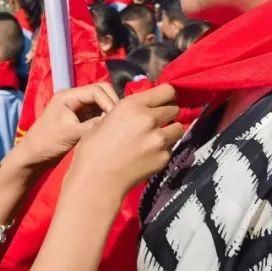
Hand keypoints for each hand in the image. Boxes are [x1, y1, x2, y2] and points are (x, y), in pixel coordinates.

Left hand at [14, 84, 118, 168]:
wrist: (33, 157)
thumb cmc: (46, 143)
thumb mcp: (70, 133)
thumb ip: (93, 125)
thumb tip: (114, 121)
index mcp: (68, 96)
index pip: (97, 90)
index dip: (109, 102)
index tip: (116, 120)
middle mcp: (74, 98)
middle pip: (101, 92)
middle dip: (111, 104)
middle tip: (119, 122)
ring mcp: (77, 108)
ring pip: (101, 103)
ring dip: (109, 112)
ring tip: (115, 127)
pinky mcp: (80, 118)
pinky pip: (98, 113)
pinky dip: (105, 119)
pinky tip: (108, 130)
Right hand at [69, 84, 183, 196]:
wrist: (97, 181)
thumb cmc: (93, 149)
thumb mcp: (106, 119)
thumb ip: (128, 112)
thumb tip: (141, 110)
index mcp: (132, 105)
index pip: (167, 90)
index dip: (166, 95)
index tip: (163, 101)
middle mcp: (149, 119)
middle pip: (174, 109)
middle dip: (167, 114)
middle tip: (156, 123)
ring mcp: (159, 139)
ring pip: (178, 128)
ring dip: (170, 131)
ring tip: (156, 139)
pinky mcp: (164, 157)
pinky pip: (171, 147)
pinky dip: (164, 149)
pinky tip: (149, 155)